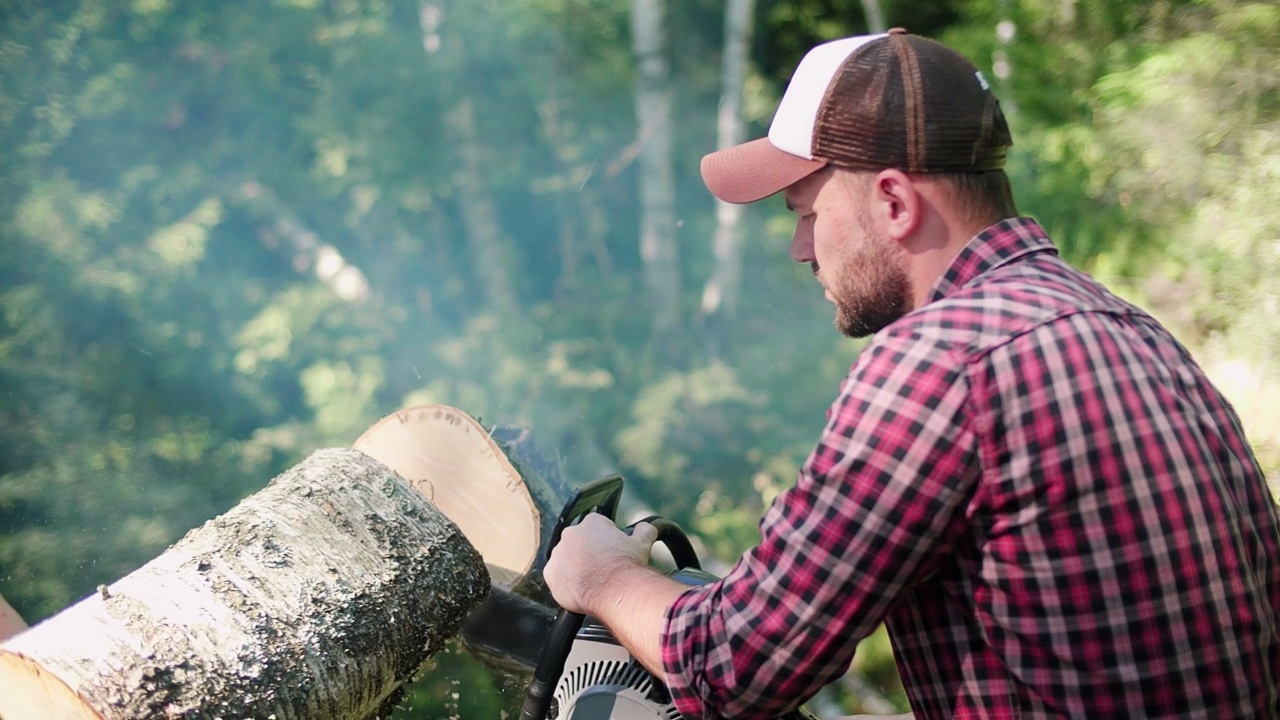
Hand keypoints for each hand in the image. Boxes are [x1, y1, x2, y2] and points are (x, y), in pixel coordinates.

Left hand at [543, 513, 658, 614]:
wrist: (615, 591)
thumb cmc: (627, 566)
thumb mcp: (641, 545)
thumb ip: (644, 531)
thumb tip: (647, 527)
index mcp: (592, 522)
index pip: (597, 528)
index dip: (606, 542)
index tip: (611, 554)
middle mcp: (571, 534)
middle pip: (579, 542)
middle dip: (588, 554)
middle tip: (601, 569)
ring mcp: (558, 553)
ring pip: (566, 560)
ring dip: (575, 568)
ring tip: (592, 581)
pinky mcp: (550, 573)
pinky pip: (556, 577)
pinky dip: (565, 582)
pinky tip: (579, 589)